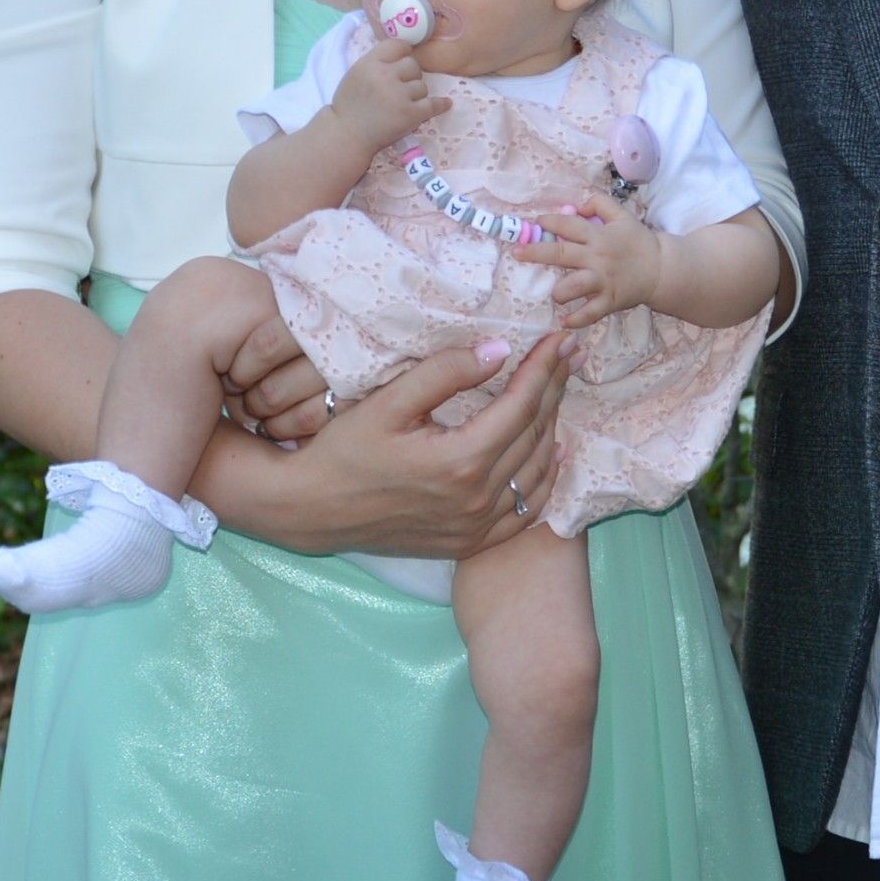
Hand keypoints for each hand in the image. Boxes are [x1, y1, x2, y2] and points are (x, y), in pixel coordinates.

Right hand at [203, 330, 573, 563]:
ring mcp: (475, 527)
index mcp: (460, 461)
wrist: (309, 509)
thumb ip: (444, 373)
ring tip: (561, 389)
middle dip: (555, 388)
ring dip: (553, 427)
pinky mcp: (468, 543)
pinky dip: (545, 480)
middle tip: (570, 353)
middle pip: (535, 434)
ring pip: (536, 471)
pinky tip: (553, 454)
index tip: (560, 337)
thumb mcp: (387, 401)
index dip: (544, 367)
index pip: (520, 405)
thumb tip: (499, 349)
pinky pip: (525, 513)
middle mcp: (476, 499)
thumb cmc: (342, 450)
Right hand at [327, 38, 433, 155]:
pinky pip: (433, 104)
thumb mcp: (356, 74)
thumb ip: (377, 62)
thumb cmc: (349, 105)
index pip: (398, 45)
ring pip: (422, 86)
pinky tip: (445, 103)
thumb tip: (402, 52)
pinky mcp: (411, 114)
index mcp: (371, 63)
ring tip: (402, 104)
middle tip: (399, 89)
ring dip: (416, 94)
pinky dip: (440, 105)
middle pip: (413, 65)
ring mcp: (400, 95)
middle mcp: (386, 76)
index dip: (403, 53)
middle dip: (409, 76)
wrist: (347, 135)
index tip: (403, 60)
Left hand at [537, 200, 660, 327]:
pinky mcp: (610, 301)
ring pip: (575, 286)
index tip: (535, 222)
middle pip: (562, 254)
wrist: (662, 269)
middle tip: (516, 252)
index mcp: (598, 236)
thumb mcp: (622, 215)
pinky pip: (591, 313)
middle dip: (536, 252)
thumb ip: (599, 204)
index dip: (550, 222)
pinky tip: (565, 321)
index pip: (569, 226)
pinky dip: (577, 319)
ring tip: (554, 295)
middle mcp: (597, 258)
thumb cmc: (638, 242)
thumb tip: (576, 206)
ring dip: (560, 291)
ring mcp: (603, 281)